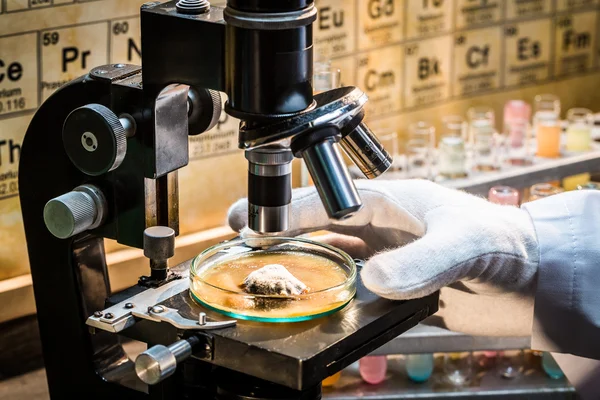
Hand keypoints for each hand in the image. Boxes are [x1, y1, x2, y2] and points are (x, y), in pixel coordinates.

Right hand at [228, 179, 539, 335]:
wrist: (531, 280)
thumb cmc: (504, 245)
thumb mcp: (464, 245)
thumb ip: (422, 260)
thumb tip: (373, 278)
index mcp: (391, 203)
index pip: (329, 202)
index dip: (290, 210)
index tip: (255, 222)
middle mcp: (381, 229)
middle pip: (319, 227)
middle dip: (280, 231)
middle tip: (241, 239)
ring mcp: (385, 260)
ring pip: (330, 258)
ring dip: (300, 263)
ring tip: (264, 273)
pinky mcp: (394, 290)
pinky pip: (352, 292)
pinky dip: (330, 295)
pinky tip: (313, 305)